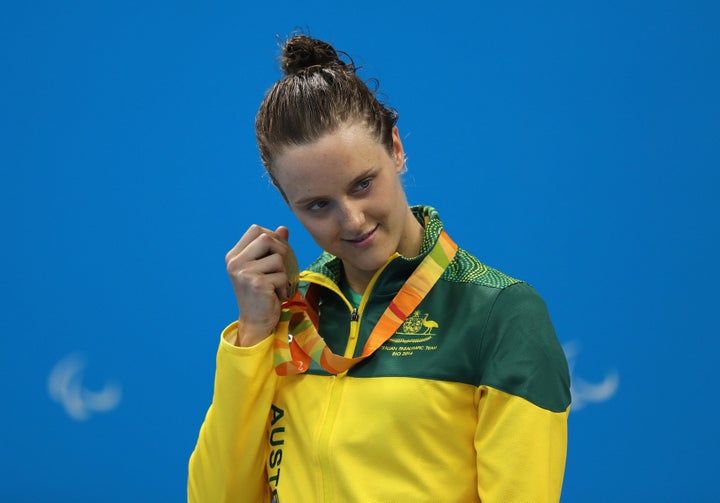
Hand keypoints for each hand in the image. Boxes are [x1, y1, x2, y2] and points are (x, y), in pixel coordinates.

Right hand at [225, 224, 295, 346]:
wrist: (255, 322)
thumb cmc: (261, 294)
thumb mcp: (264, 267)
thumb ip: (272, 247)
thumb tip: (284, 228)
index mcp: (234, 256)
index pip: (255, 230)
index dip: (272, 236)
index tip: (277, 252)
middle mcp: (235, 262)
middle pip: (266, 238)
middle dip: (282, 250)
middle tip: (282, 268)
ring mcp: (244, 272)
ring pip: (278, 258)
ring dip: (284, 273)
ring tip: (277, 285)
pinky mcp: (257, 283)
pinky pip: (282, 275)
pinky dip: (285, 287)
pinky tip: (276, 295)